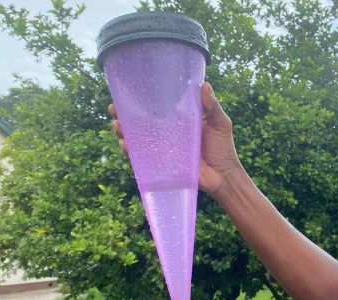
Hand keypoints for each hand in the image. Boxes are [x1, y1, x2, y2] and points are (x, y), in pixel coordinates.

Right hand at [109, 81, 244, 196]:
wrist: (223, 176)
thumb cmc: (224, 148)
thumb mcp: (221, 124)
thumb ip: (213, 107)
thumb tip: (204, 84)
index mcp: (180, 120)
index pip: (157, 107)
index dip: (142, 100)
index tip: (127, 92)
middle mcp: (168, 133)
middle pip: (142, 122)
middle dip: (124, 115)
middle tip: (113, 108)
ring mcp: (164, 148)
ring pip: (138, 138)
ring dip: (124, 131)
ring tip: (116, 125)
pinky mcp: (162, 163)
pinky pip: (143, 157)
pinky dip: (132, 152)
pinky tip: (125, 145)